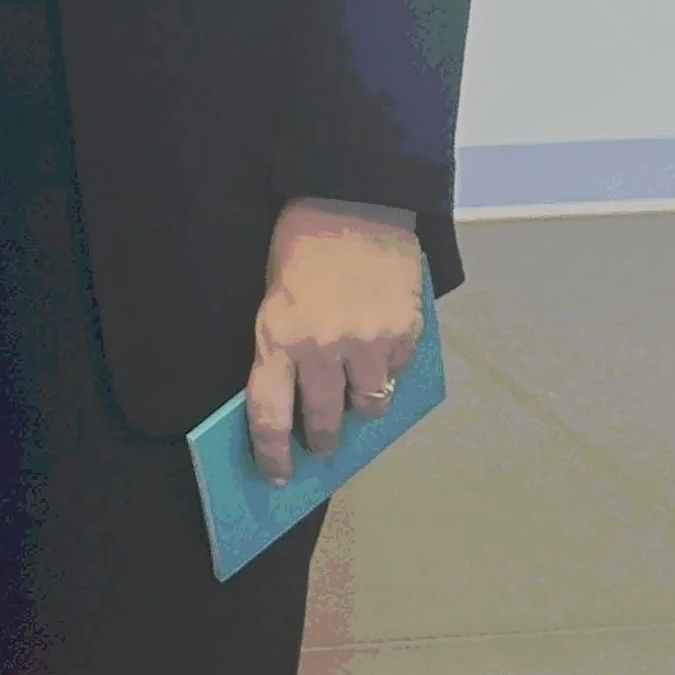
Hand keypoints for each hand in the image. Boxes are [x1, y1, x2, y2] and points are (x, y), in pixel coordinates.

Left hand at [245, 198, 423, 483]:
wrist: (351, 198)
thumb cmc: (299, 245)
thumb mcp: (272, 295)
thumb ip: (281, 347)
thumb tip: (292, 402)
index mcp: (277, 337)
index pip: (270, 415)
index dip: (272, 454)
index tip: (276, 476)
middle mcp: (323, 349)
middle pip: (323, 421)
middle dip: (321, 439)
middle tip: (320, 443)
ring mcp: (368, 343)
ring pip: (368, 406)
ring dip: (359, 407)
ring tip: (353, 397)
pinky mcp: (404, 333)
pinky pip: (397, 373)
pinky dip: (388, 371)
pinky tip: (379, 352)